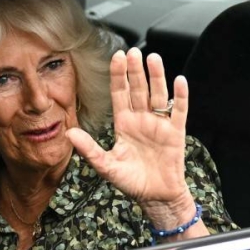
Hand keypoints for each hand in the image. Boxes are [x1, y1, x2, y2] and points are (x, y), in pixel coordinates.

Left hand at [67, 48, 195, 227]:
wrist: (156, 197)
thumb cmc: (131, 182)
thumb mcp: (106, 166)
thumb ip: (89, 149)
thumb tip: (69, 133)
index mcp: (124, 124)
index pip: (120, 94)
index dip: (118, 76)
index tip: (116, 57)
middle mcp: (141, 120)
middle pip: (138, 89)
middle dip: (135, 71)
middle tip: (133, 51)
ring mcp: (159, 124)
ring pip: (158, 95)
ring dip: (156, 77)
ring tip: (153, 59)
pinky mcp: (175, 132)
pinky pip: (179, 111)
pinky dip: (180, 96)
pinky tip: (180, 81)